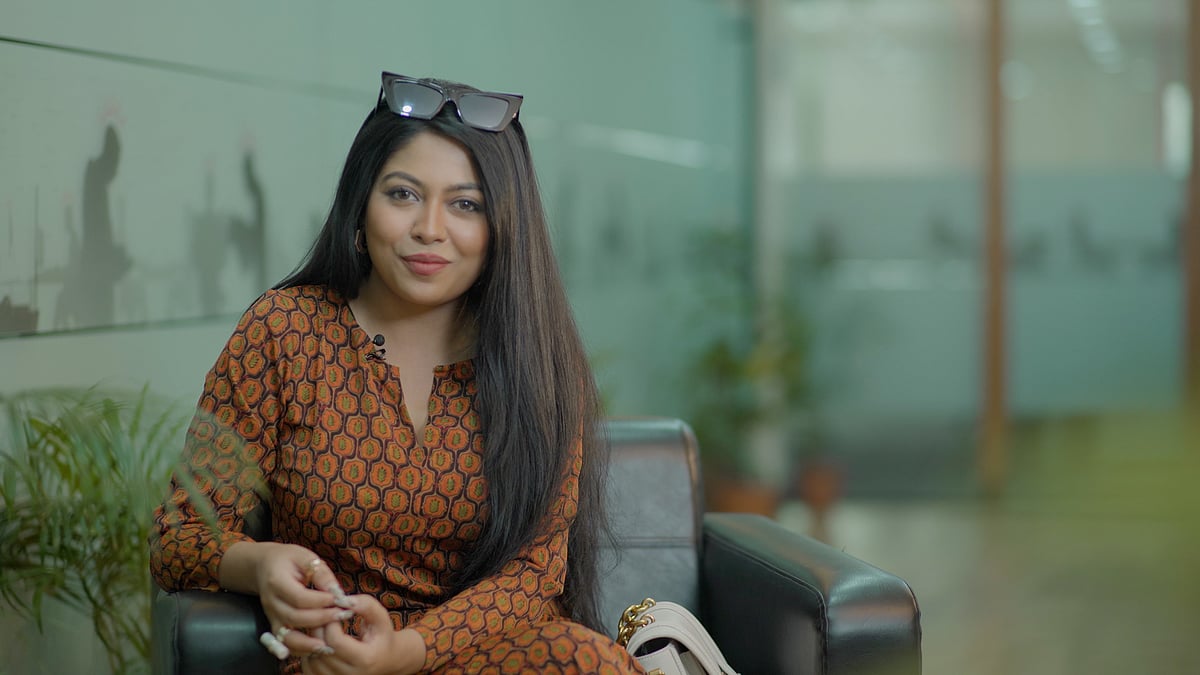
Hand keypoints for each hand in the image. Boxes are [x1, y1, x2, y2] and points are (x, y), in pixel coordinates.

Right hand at [221, 541, 354, 657]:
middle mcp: (271, 602)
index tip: (340, 599)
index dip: (321, 601)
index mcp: (277, 581)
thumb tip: (337, 592)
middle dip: (321, 619)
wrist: (263, 566)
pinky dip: (298, 649)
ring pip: (287, 635)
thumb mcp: (305, 557)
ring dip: (308, 642)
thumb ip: (321, 573)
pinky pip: (284, 642)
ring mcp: (271, 615)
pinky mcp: (274, 624)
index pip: (299, 597)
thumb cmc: (288, 559)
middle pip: (294, 617)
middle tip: (342, 615)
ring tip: (329, 643)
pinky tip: (314, 650)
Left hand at [300, 595, 425, 674]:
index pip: (336, 641)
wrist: (386, 660)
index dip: (330, 623)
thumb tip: (344, 599)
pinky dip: (309, 653)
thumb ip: (366, 605)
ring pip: (311, 660)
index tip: (333, 611)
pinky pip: (308, 668)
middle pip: (321, 650)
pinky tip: (320, 642)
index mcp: (365, 659)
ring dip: (311, 640)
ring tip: (322, 628)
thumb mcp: (381, 618)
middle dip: (318, 629)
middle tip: (323, 616)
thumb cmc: (382, 636)